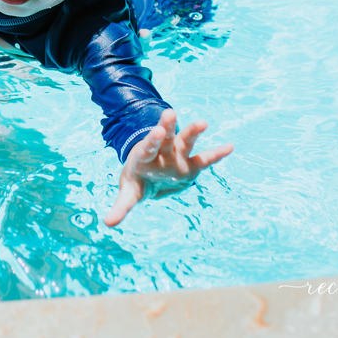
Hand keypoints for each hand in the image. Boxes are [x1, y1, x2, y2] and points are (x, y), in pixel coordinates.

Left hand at [104, 108, 232, 227]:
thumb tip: (107, 223)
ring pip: (185, 140)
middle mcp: (162, 152)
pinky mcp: (191, 164)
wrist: (151, 176)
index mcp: (145, 158)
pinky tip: (230, 146)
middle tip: (170, 114)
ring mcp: (177, 155)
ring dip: (193, 131)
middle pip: (164, 138)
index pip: (148, 147)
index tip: (156, 130)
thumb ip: (121, 206)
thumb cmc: (138, 182)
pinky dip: (217, 154)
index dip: (151, 140)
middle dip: (167, 126)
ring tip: (203, 123)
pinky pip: (205, 158)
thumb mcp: (130, 194)